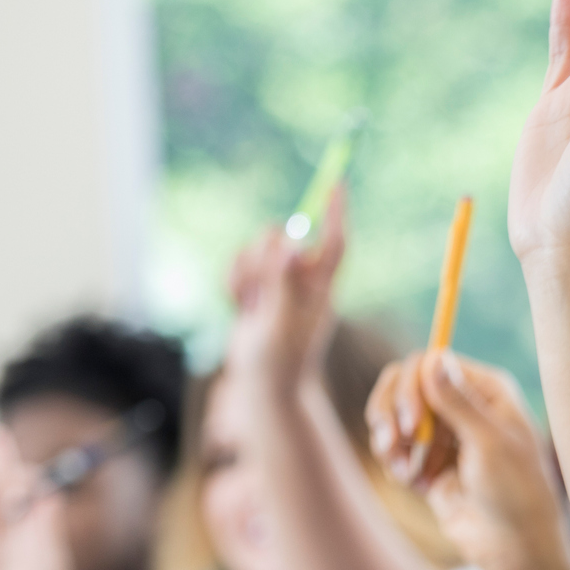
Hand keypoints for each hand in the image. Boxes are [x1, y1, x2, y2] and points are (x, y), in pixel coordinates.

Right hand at [224, 185, 346, 409]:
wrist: (264, 389)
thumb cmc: (280, 364)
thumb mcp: (282, 324)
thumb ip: (284, 284)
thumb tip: (294, 244)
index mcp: (322, 288)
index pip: (334, 241)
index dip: (336, 211)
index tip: (337, 180)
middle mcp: (303, 282)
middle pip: (284, 238)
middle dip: (263, 252)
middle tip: (257, 285)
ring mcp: (278, 286)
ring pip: (256, 250)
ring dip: (244, 271)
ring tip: (248, 304)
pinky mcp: (255, 293)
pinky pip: (237, 267)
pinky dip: (232, 283)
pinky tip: (239, 306)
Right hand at [367, 354, 568, 569]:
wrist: (513, 545)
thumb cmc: (515, 491)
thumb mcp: (489, 443)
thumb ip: (457, 402)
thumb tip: (434, 355)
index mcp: (487, 390)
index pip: (429, 364)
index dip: (412, 387)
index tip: (411, 424)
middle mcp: (463, 404)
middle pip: (403, 383)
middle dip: (391, 411)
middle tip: (392, 444)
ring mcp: (443, 432)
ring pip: (393, 414)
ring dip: (389, 439)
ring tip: (400, 468)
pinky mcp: (427, 460)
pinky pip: (393, 446)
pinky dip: (394, 461)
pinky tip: (412, 482)